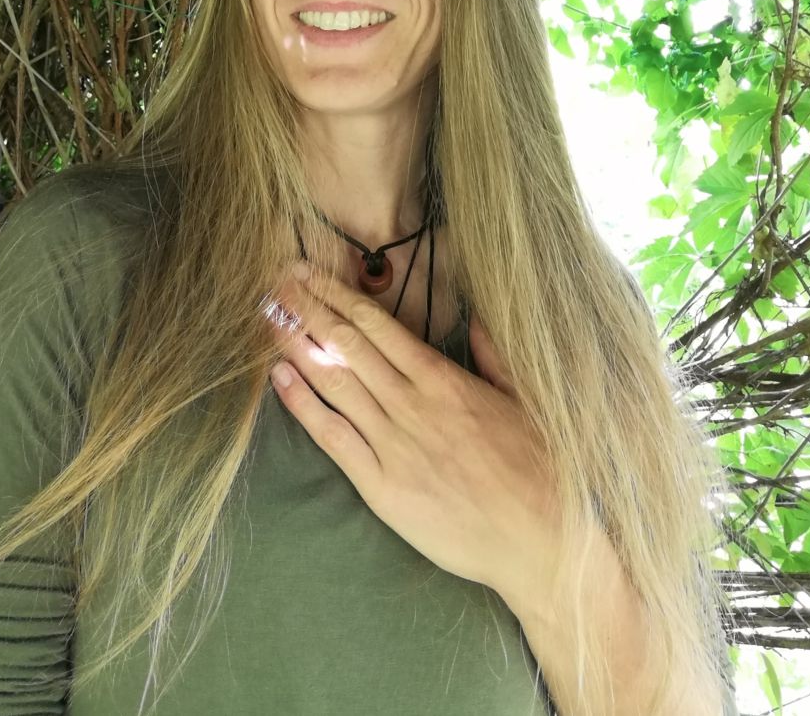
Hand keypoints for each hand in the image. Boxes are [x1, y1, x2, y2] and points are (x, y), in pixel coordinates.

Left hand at [263, 261, 562, 600]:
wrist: (541, 538)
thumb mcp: (524, 397)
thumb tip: (476, 316)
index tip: (309, 272)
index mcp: (443, 380)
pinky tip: (279, 378)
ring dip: (297, 346)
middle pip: (347, 345)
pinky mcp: (381, 488)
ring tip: (268, 316)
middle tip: (277, 280)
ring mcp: (393, 446)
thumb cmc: (539, 468)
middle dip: (308, 308)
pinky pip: (333, 438)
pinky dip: (302, 405)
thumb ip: (493, 353)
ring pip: (334, 383)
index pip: (377, 325)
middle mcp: (411, 405)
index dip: (337, 294)